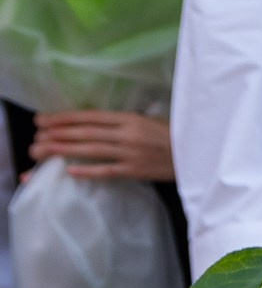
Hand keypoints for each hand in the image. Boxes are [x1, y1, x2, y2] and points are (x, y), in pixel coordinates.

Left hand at [29, 109, 174, 180]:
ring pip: (91, 150)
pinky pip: (108, 171)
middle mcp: (127, 134)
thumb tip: (103, 122)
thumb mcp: (152, 120)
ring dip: (65, 150)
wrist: (200, 154)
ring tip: (44, 150)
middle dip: (58, 133)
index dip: (65, 117)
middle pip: (85, 132)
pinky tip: (71, 171)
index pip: (90, 116)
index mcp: (130, 118)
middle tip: (37, 135)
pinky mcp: (137, 171)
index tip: (45, 119)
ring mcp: (131, 153)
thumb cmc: (176, 135)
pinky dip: (89, 171)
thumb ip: (128, 121)